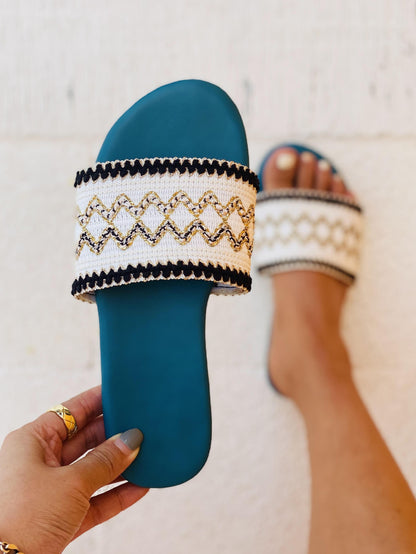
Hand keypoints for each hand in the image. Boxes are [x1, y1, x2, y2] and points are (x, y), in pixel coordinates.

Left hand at [0, 386, 147, 553]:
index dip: (96, 401)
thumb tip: (131, 440)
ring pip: (91, 471)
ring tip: (147, 456)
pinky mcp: (59, 518)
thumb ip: (105, 461)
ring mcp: (49, 491)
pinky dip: (116, 495)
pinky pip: (93, 500)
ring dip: (119, 467)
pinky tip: (139, 487)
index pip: (70, 412)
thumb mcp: (71, 483)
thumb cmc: (22, 518)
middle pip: (84, 441)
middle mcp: (38, 463)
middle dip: (113, 436)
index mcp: (32, 442)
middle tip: (141, 428)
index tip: (121, 394)